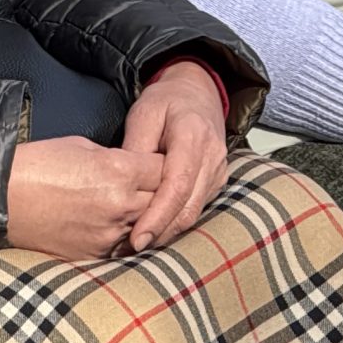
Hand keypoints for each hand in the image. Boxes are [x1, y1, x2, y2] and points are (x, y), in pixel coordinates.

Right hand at [5, 135, 163, 259]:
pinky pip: (125, 246)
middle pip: (165, 199)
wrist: (1, 198)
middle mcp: (121, 205)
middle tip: (155, 185)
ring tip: (136, 205)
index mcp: (119, 171)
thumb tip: (131, 168)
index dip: (164, 163)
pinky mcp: (96, 254)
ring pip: (149, 227)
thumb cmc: (36, 164)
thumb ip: (115, 158)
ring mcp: (110, 234)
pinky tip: (115, 224)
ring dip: (148, 216)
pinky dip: (126, 235)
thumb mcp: (81, 146)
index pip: (165, 168)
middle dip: (163, 190)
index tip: (161, 162)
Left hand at [118, 59, 230, 251]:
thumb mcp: (144, 113)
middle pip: (189, 207)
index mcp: (194, 136)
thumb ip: (135, 147)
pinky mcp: (217, 182)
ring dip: (168, 232)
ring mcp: (218, 172)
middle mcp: (212, 158)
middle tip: (130, 249)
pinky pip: (197, 208)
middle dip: (161, 232)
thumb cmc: (166, 102)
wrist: (197, 94)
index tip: (137, 238)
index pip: (177, 186)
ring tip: (137, 244)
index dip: (157, 216)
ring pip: (194, 213)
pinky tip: (154, 230)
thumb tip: (123, 183)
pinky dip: (176, 223)